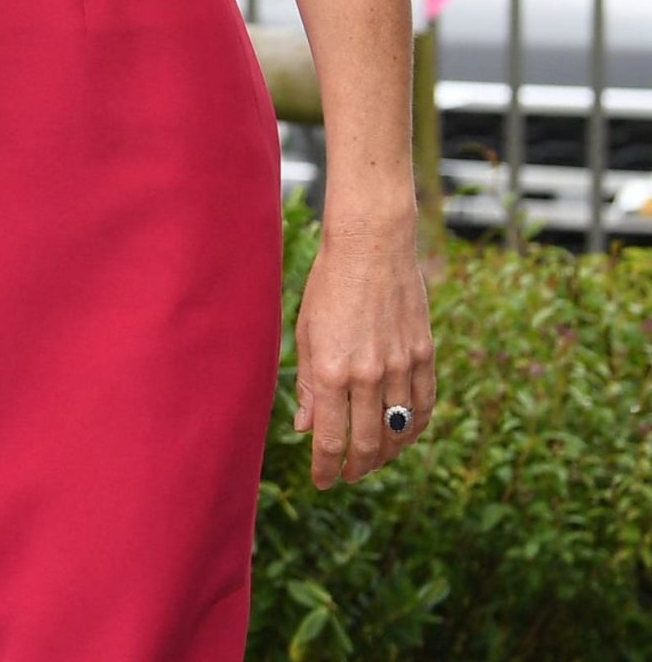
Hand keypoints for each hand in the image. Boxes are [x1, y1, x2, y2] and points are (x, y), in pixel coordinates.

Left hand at [292, 221, 435, 487]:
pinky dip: (414, 429)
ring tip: (373, 461)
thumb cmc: (328, 286)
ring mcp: (402, 367)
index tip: (321, 481)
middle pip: (368, 443)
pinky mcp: (426, 356)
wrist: (371, 247)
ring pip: (400, 431)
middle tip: (347, 475)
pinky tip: (404, 435)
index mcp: (331, 371)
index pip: (329, 437)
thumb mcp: (306, 334)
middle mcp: (368, 375)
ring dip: (387, 454)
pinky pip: (424, 407)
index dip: (325, 466)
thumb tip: (304, 428)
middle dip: (356, 467)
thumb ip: (306, 385)